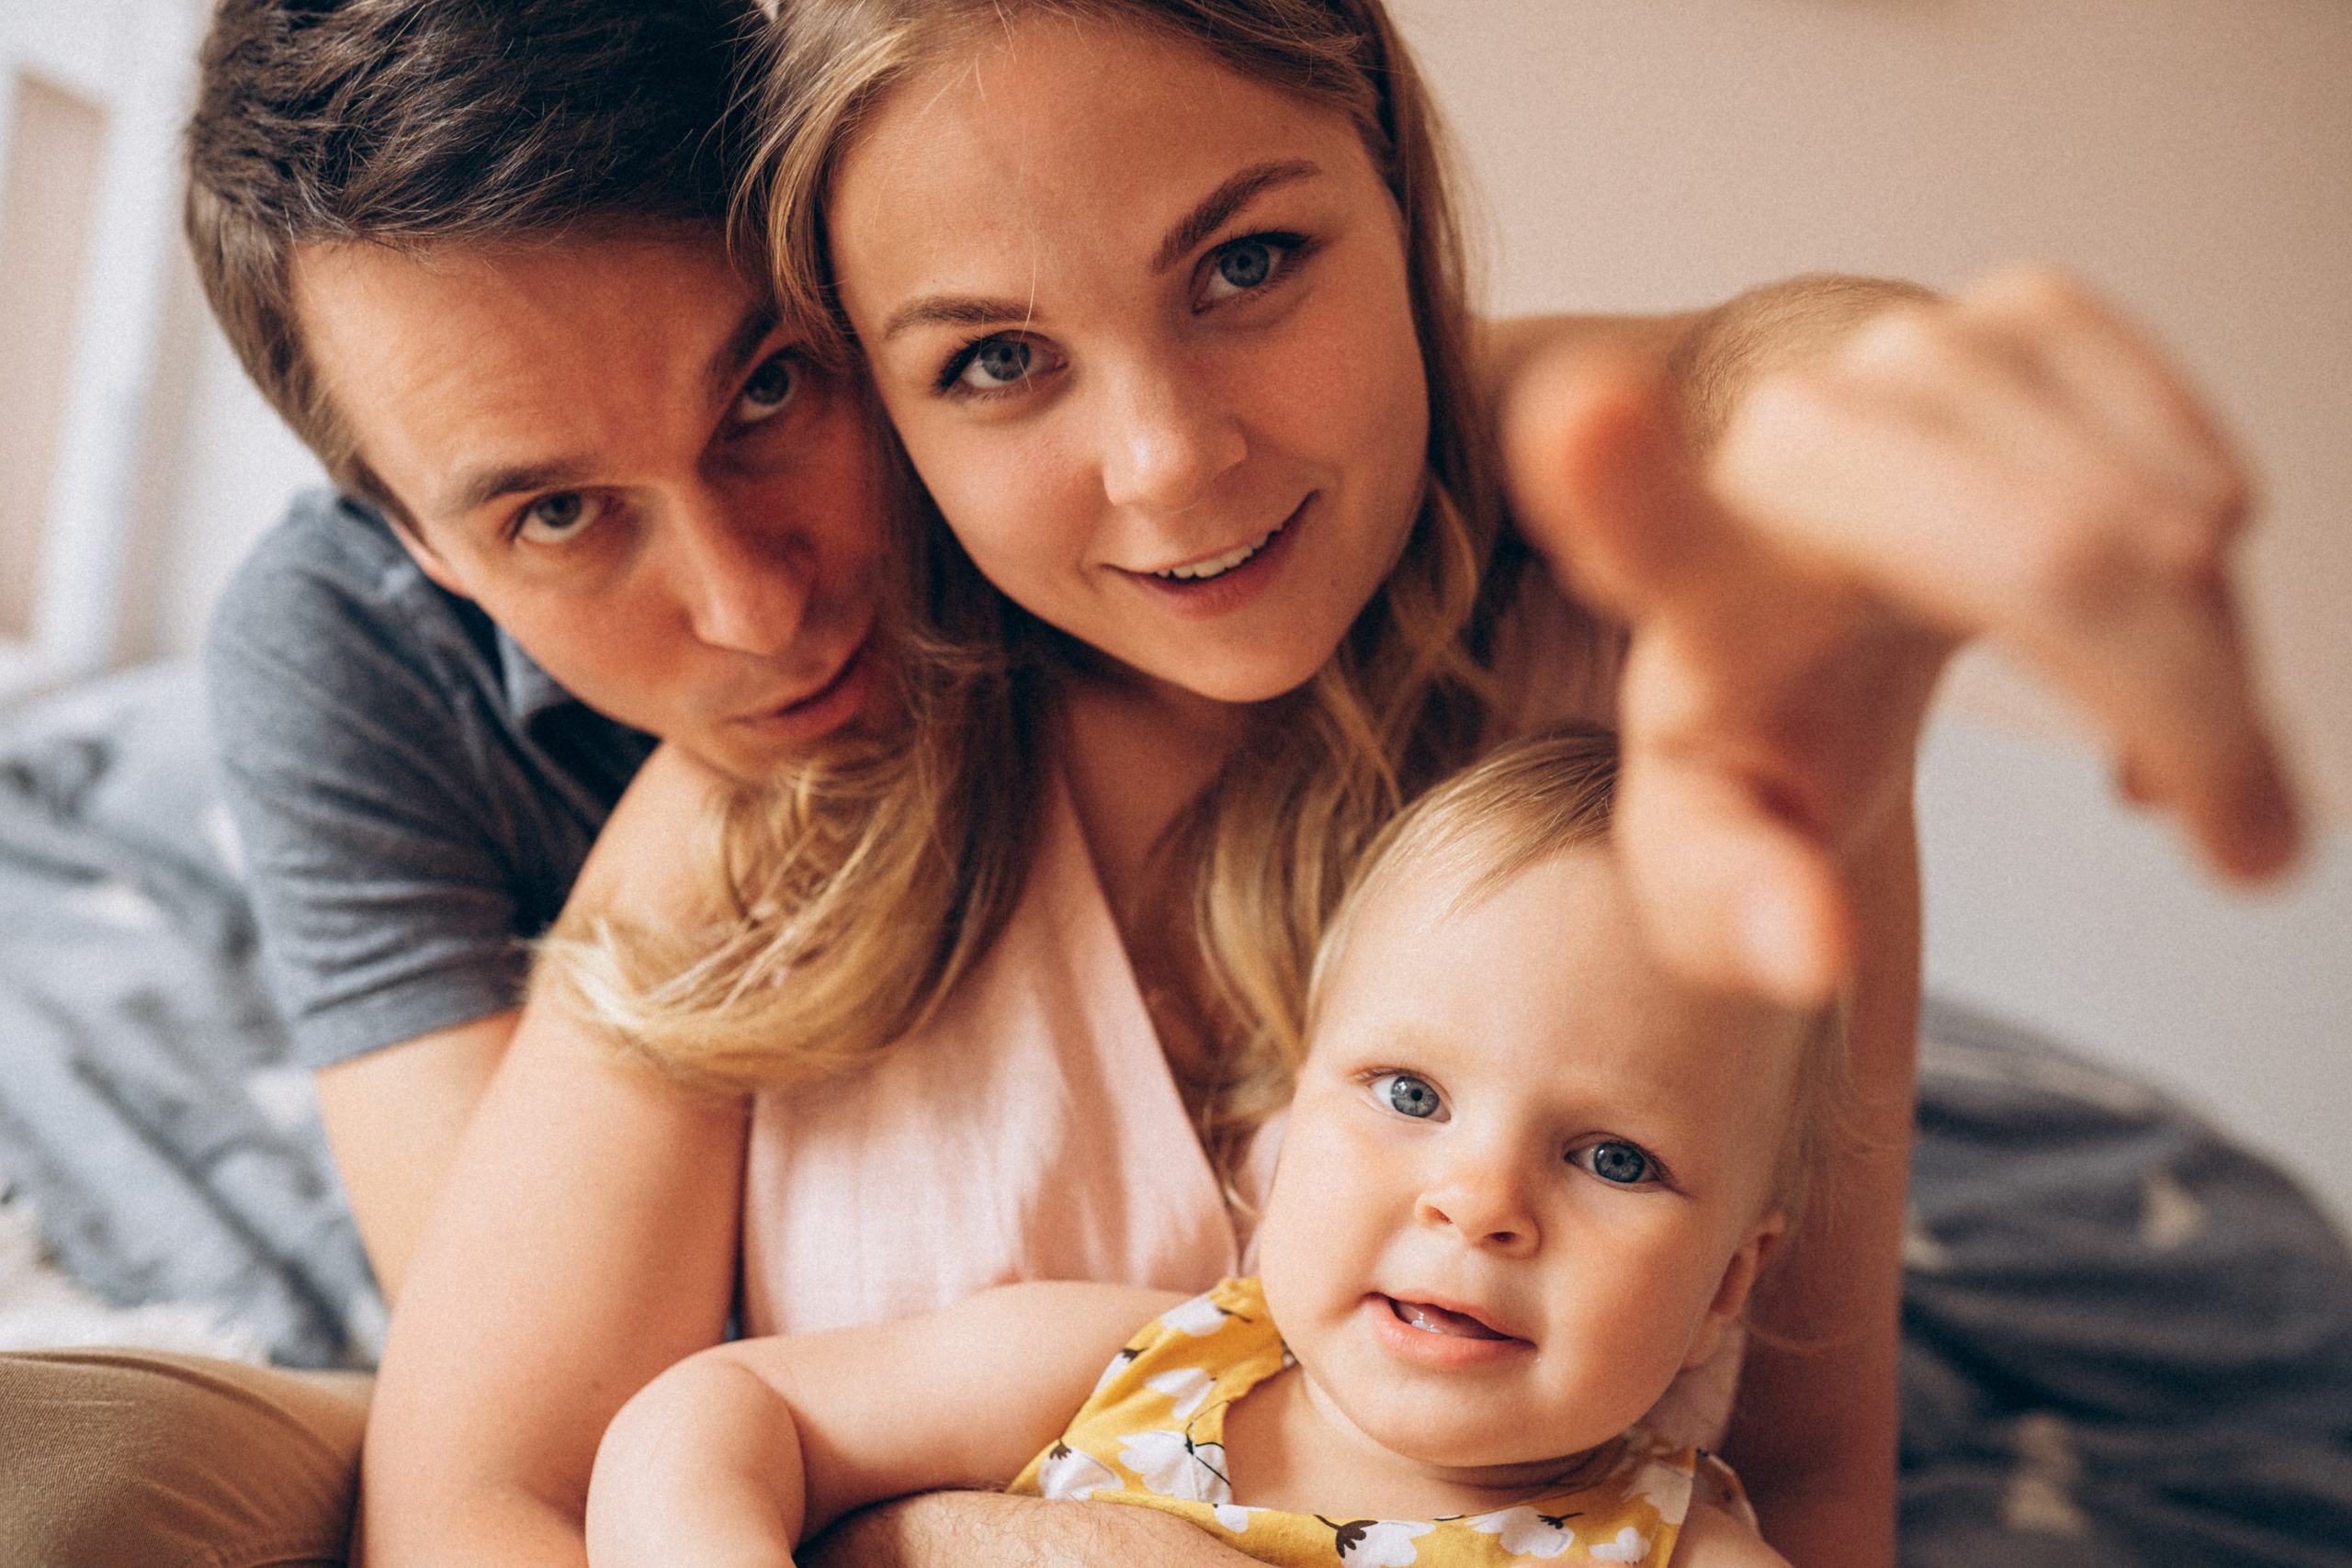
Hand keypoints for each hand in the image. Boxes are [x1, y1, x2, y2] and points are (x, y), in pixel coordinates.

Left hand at [1505, 266, 2300, 1001]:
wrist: (1810, 595)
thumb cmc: (1762, 730)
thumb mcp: (1719, 852)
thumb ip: (1741, 911)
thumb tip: (1813, 950)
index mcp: (1690, 587)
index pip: (1644, 528)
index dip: (1615, 481)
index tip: (1577, 423)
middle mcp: (1791, 445)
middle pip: (2050, 563)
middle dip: (2187, 707)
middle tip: (2255, 852)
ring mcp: (1913, 358)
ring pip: (2151, 522)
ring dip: (2210, 665)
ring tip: (2162, 754)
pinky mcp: (2022, 315)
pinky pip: (2191, 464)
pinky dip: (2215, 576)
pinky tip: (2159, 628)